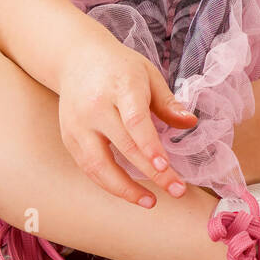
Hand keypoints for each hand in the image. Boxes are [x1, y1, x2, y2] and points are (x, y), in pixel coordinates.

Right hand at [57, 29, 198, 208]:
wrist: (75, 58)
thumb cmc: (118, 67)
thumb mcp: (148, 75)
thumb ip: (168, 102)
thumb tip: (191, 123)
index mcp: (120, 86)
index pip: (135, 121)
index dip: (150, 147)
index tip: (166, 169)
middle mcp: (95, 107)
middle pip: (123, 146)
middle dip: (151, 175)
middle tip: (177, 191)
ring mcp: (78, 124)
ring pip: (98, 165)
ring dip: (125, 189)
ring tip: (150, 201)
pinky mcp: (68, 137)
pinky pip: (88, 168)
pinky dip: (109, 183)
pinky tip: (129, 190)